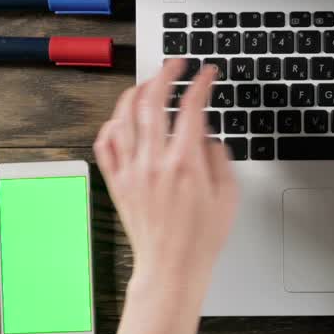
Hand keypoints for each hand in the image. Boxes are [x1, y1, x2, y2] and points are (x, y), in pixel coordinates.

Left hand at [93, 60, 236, 333]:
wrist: (172, 268)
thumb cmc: (201, 238)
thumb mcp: (228, 196)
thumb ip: (219, 158)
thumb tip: (208, 135)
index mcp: (185, 164)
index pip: (191, 107)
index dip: (201, 83)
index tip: (207, 74)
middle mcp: (154, 162)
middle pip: (153, 101)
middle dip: (165, 73)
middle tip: (175, 65)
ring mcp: (132, 171)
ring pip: (124, 116)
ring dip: (136, 92)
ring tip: (148, 84)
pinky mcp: (117, 183)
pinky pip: (105, 143)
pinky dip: (112, 123)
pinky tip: (122, 117)